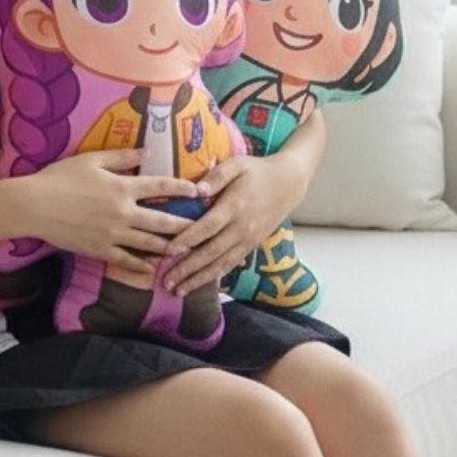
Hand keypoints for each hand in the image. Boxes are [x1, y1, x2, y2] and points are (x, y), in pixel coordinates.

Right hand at [25, 149, 199, 276]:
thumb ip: (121, 157)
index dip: (182, 188)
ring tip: (186, 250)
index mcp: (122, 187)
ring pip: (150, 243)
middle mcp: (123, 213)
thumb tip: (146, 151)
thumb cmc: (60, 178)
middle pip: (163, 221)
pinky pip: (127, 261)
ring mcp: (113, 235)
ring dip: (170, 247)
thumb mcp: (91, 160)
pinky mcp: (100, 251)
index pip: (160, 187)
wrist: (34, 206)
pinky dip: (142, 266)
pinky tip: (153, 269)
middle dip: (185, 224)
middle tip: (203, 227)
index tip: (199, 191)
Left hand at [162, 152, 307, 296]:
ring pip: (221, 264)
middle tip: (167, 282)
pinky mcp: (252, 246)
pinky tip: (200, 284)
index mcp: (235, 206)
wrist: (288, 183)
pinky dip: (215, 276)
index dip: (188, 239)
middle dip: (188, 269)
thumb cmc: (257, 171)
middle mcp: (242, 228)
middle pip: (211, 253)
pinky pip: (231, 264)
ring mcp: (248, 240)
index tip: (168, 250)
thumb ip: (217, 176)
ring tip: (179, 291)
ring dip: (199, 279)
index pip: (208, 226)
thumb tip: (197, 190)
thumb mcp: (237, 164)